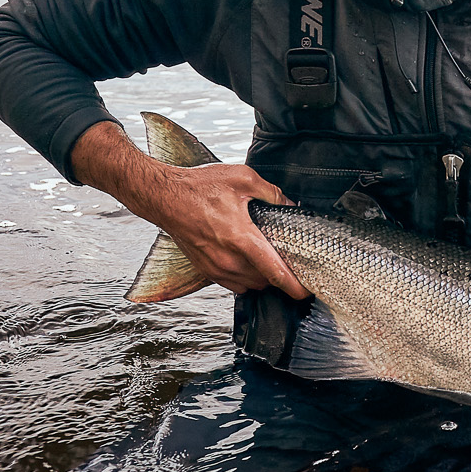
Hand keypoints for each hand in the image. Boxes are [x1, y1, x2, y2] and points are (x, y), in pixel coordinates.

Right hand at [70, 120, 307, 298]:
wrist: (164, 196)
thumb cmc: (200, 186)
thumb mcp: (242, 178)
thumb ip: (272, 193)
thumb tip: (291, 205)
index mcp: (241, 237)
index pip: (274, 271)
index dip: (294, 286)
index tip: (306, 292)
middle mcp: (228, 259)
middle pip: (265, 281)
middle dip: (280, 276)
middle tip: (291, 263)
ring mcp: (215, 267)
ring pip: (250, 285)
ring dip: (263, 278)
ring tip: (270, 261)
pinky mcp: (205, 270)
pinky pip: (234, 284)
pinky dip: (246, 279)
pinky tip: (249, 262)